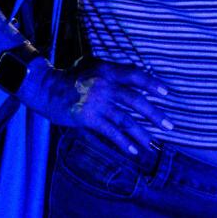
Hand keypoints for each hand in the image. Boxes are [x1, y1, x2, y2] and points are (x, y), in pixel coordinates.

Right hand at [20, 58, 172, 156]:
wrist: (47, 88)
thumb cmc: (70, 77)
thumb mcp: (91, 65)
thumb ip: (111, 70)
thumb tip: (133, 72)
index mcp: (107, 71)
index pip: (135, 75)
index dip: (152, 84)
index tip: (166, 93)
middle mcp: (105, 86)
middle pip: (136, 101)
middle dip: (155, 115)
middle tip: (169, 126)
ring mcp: (97, 103)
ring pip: (126, 120)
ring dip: (141, 134)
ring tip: (152, 144)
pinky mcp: (89, 118)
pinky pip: (111, 132)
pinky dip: (123, 142)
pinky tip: (133, 151)